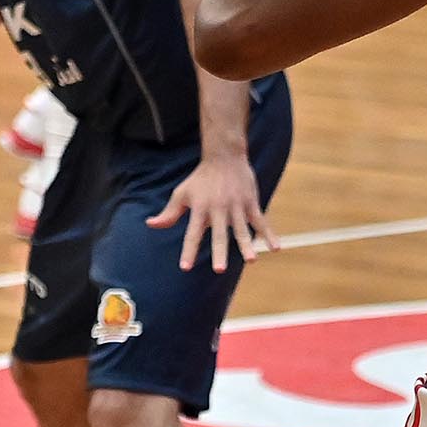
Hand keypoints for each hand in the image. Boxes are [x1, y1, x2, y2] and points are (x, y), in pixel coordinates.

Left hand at [149, 153, 267, 271]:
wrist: (224, 156)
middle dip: (220, 252)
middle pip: (219, 235)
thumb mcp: (182, 193)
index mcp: (200, 209)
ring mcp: (237, 206)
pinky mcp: (251, 202)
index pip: (193, 234)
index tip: (186, 267)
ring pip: (242, 229)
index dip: (189, 251)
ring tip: (252, 260)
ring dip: (246, 245)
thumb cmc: (201, 179)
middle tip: (219, 270)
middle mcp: (218, 209)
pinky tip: (275, 248)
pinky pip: (261, 221)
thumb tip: (150, 224)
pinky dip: (269, 234)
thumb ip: (169, 213)